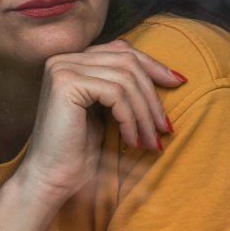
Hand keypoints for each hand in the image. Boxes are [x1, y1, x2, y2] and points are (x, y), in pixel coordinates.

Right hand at [13, 41, 185, 209]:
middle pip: (127, 61)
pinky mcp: (66, 83)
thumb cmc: (79, 152)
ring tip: (151, 140)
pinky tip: (131, 141)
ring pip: (125, 78)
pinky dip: (130, 118)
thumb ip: (124, 88)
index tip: (178, 83)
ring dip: (145, 112)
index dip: (153, 65)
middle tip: (165, 127)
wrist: (51, 180)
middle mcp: (64, 59)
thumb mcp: (108, 112)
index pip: (122, 50)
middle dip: (153, 94)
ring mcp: (62, 68)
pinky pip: (116, 93)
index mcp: (72, 62)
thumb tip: (171, 75)